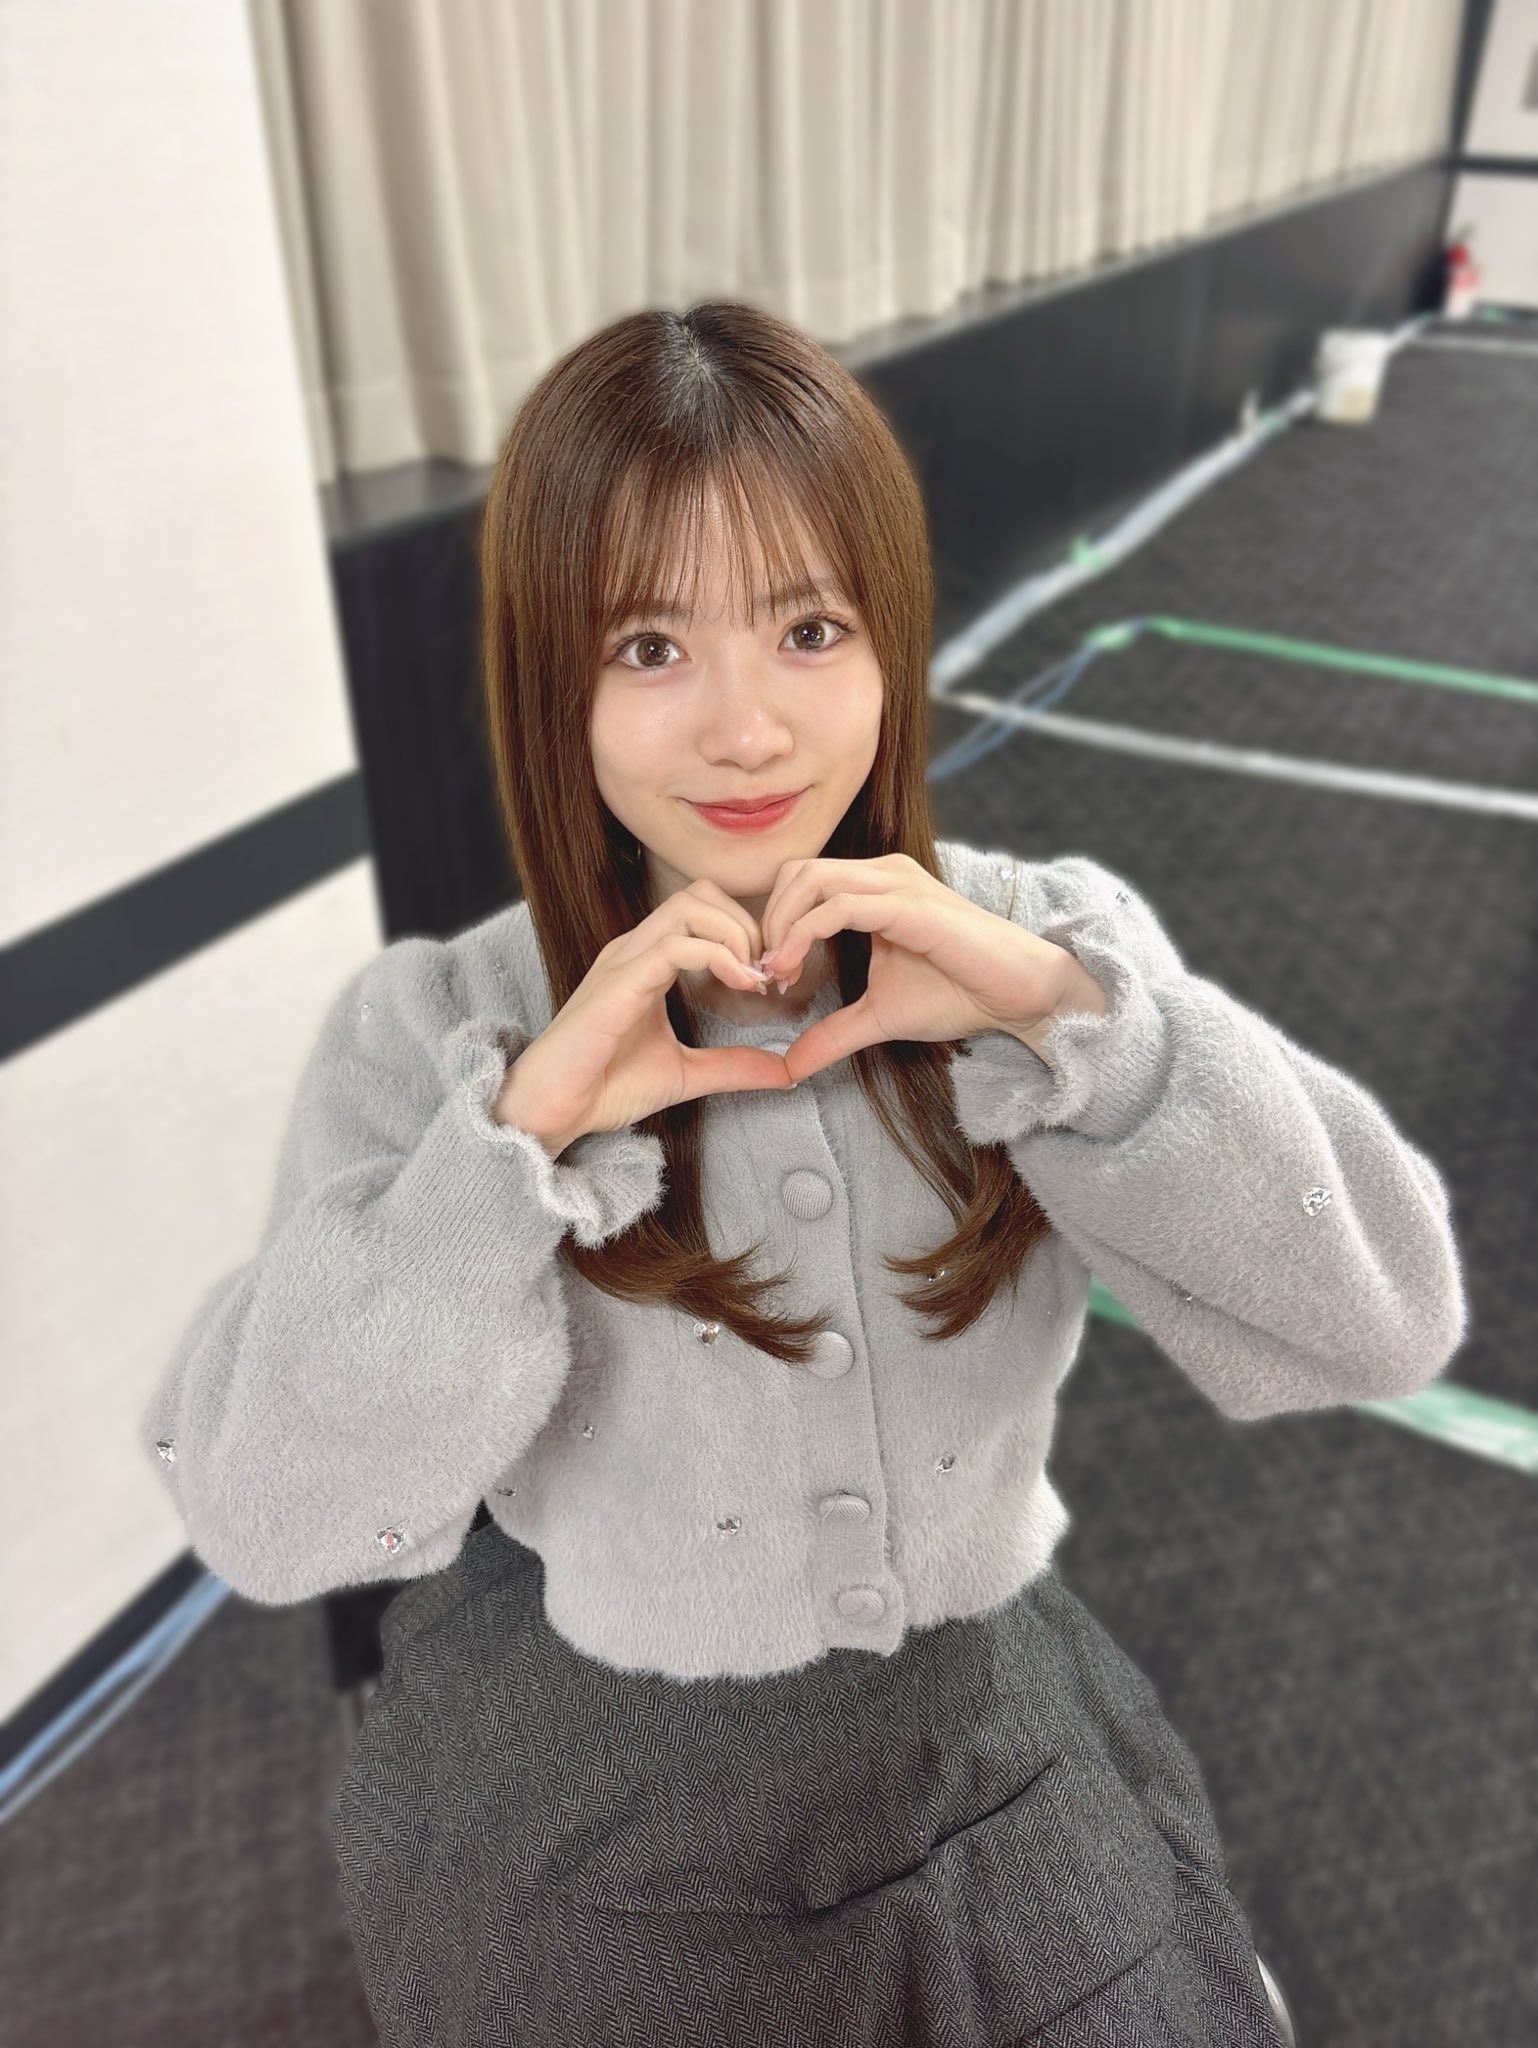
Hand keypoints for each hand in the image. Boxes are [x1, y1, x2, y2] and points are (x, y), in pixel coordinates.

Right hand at [500, 878, 795, 1146]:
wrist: (550, 1112)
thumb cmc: (603, 1087)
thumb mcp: (685, 1074)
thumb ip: (732, 1066)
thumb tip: (785, 1071)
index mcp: (646, 960)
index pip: (703, 908)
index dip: (746, 932)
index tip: (769, 978)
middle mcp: (634, 949)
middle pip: (701, 893)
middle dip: (747, 924)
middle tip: (768, 973)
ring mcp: (624, 961)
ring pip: (691, 905)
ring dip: (736, 934)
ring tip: (754, 979)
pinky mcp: (619, 983)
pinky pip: (676, 945)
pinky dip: (719, 957)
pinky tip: (739, 985)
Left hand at [759, 853, 1088, 1083]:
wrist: (1021, 994)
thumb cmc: (960, 994)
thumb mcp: (879, 1017)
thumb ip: (832, 1035)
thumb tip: (788, 1068)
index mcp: (874, 886)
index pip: (800, 882)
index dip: (773, 924)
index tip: (768, 976)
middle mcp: (882, 873)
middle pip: (795, 872)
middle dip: (767, 920)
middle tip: (765, 973)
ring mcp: (897, 883)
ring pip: (810, 879)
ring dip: (780, 926)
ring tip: (777, 972)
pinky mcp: (909, 905)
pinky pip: (840, 906)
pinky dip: (803, 934)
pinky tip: (792, 969)